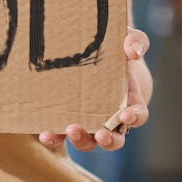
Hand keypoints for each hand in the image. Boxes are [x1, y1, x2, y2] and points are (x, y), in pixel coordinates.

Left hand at [39, 27, 150, 152]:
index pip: (137, 116)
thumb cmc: (114, 50)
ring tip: (71, 130)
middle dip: (109, 140)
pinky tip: (44, 134)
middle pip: (114, 139)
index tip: (126, 116)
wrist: (92, 58)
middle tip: (101, 135)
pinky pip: (60, 135)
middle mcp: (109, 118)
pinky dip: (54, 137)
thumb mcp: (127, 40)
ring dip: (81, 140)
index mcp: (129, 101)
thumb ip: (135, 41)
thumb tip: (134, 51)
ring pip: (88, 141)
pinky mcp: (64, 121)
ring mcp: (87, 122)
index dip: (134, 118)